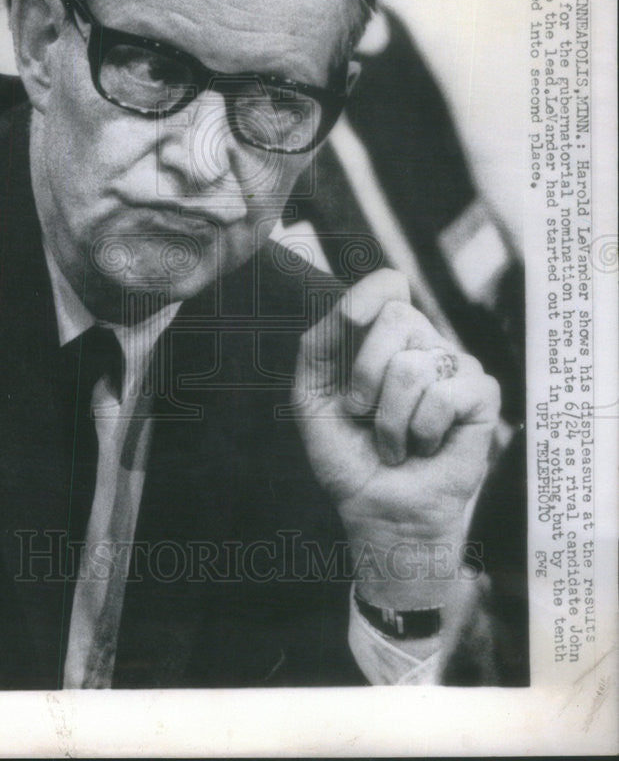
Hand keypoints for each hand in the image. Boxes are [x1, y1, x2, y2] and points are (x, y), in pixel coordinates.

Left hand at [293, 269, 499, 609]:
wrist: (377, 509)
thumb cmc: (348, 455)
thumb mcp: (313, 396)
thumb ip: (319, 346)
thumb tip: (350, 307)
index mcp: (384, 339)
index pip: (388, 286)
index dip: (371, 291)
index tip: (348, 318)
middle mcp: (423, 344)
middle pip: (398, 317)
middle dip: (365, 374)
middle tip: (363, 412)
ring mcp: (456, 368)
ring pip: (414, 366)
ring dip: (390, 420)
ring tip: (395, 442)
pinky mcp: (482, 397)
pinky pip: (446, 394)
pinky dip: (423, 430)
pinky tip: (426, 446)